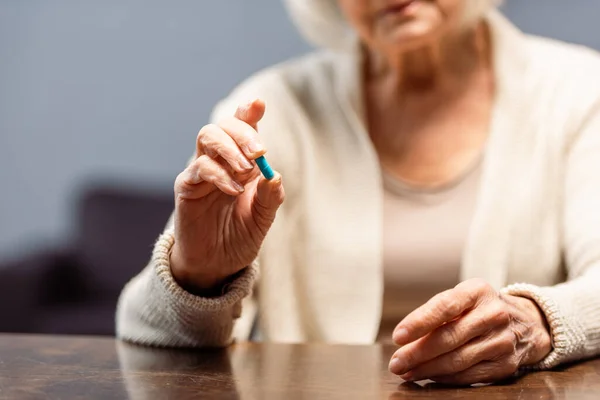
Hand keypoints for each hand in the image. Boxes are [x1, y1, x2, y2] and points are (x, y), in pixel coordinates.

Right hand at [170, 99, 284, 290]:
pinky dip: (218, 174)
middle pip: (224, 126)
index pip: (243, 129)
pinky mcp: (187, 187)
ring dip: (229, 148)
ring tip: (246, 170)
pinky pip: (199, 168)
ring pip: (207, 137)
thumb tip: (274, 175)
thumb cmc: (240, 236)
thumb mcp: (262, 218)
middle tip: (259, 151)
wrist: (217, 264)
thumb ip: (270, 196)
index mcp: (242, 162)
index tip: (258, 104)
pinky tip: (233, 189)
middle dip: (242, 131)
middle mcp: (221, 161)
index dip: (248, 113)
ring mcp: (202, 172)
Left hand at [388, 279, 551, 384]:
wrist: (527, 323)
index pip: (444, 307)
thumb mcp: (463, 298)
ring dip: (427, 369)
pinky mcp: (506, 364)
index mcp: (477, 291)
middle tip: (396, 363)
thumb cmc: (480, 308)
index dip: (419, 322)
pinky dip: (445, 378)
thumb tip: (405, 340)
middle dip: (417, 353)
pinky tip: (429, 377)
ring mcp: (502, 340)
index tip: (398, 336)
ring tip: (407, 372)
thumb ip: (437, 313)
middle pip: (449, 337)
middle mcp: (493, 314)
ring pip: (457, 360)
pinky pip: (469, 375)